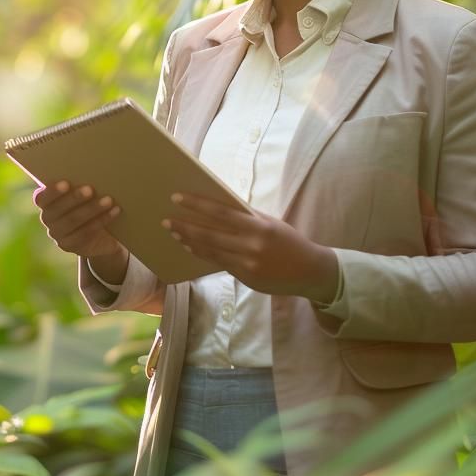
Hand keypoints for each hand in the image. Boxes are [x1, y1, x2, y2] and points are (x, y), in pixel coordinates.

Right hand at [34, 181, 125, 263]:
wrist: (99, 233)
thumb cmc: (88, 201)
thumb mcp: (82, 191)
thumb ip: (79, 183)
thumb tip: (93, 166)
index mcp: (44, 201)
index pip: (42, 198)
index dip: (52, 192)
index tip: (66, 183)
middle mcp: (47, 218)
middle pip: (57, 210)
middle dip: (75, 199)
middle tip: (90, 189)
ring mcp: (57, 234)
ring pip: (72, 221)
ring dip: (91, 209)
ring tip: (108, 200)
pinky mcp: (69, 246)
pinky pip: (85, 233)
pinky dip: (101, 221)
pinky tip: (114, 211)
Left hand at [161, 191, 338, 301]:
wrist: (309, 271)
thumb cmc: (288, 242)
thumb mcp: (271, 223)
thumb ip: (247, 216)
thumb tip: (219, 206)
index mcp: (259, 226)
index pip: (221, 213)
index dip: (197, 205)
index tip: (177, 198)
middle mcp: (252, 245)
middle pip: (211, 234)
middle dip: (185, 226)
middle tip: (166, 220)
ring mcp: (247, 263)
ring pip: (211, 250)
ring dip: (190, 241)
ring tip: (174, 233)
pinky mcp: (245, 277)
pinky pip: (219, 263)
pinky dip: (203, 254)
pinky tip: (191, 247)